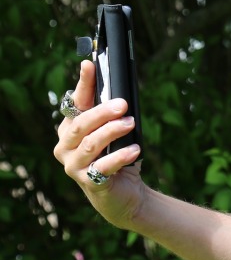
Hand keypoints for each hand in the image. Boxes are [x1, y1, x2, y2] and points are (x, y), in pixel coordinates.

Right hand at [53, 59, 147, 229]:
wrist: (123, 194)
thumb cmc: (117, 157)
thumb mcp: (115, 133)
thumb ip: (113, 115)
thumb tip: (122, 91)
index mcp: (70, 128)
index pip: (75, 103)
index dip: (83, 84)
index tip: (89, 66)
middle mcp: (65, 146)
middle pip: (80, 124)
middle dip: (102, 112)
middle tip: (123, 105)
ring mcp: (74, 165)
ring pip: (90, 144)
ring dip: (112, 132)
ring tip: (130, 124)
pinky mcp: (88, 181)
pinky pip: (103, 166)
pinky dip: (120, 157)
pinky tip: (135, 150)